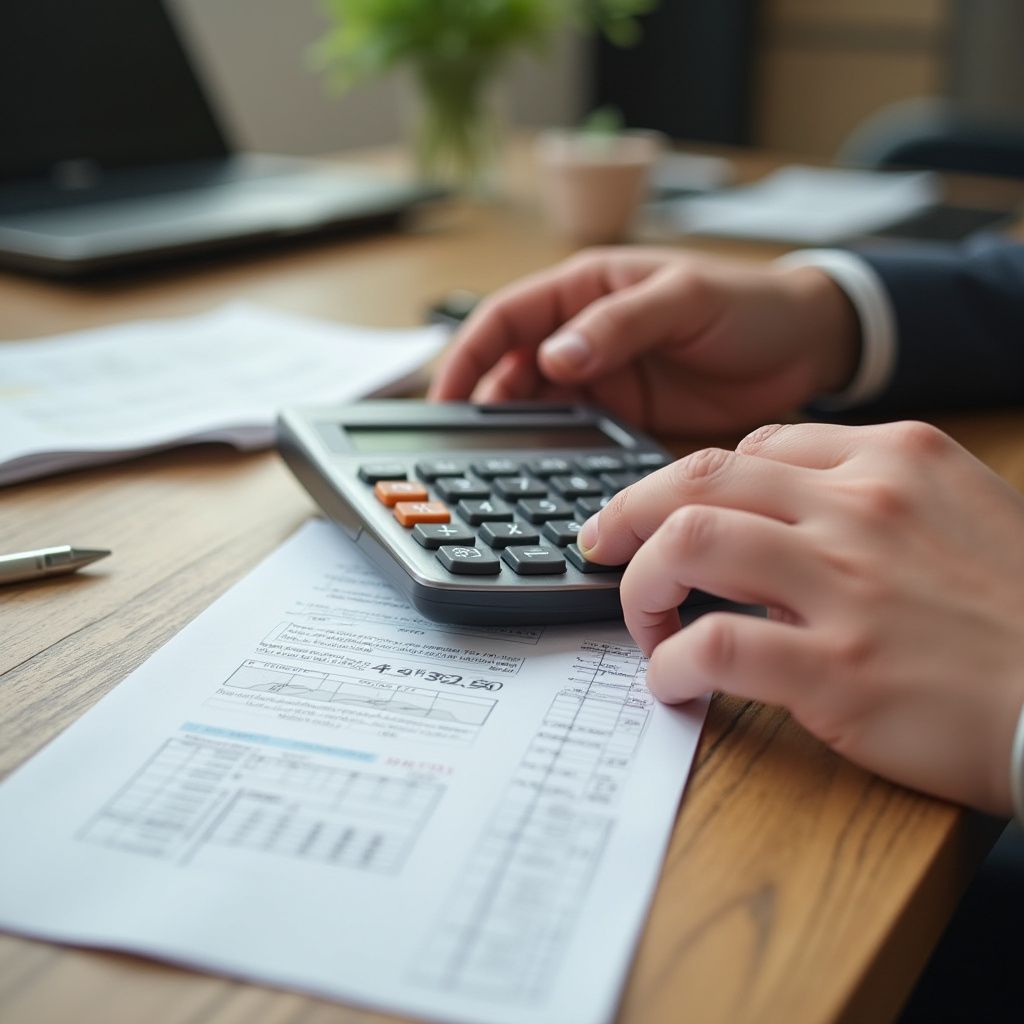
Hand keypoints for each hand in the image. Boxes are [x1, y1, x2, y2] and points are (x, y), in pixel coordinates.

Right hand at [429, 248, 859, 434]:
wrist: (807, 347)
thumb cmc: (748, 303)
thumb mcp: (684, 299)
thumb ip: (619, 324)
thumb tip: (552, 358)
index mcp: (585, 291)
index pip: (505, 319)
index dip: (468, 355)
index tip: (444, 398)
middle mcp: (582, 336)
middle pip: (510, 370)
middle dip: (484, 404)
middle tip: (466, 448)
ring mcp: (602, 381)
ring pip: (538, 408)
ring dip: (518, 434)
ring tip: (499, 468)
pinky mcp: (624, 418)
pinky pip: (576, 437)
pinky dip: (557, 455)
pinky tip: (548, 477)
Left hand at [577, 421, 1023, 814]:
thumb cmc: (1021, 614)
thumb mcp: (961, 513)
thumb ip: (873, 495)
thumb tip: (776, 509)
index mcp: (896, 458)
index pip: (752, 448)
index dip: (689, 483)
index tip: (662, 515)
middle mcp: (865, 505)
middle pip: (699, 477)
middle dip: (630, 511)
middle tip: (603, 544)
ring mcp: (848, 584)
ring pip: (689, 542)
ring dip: (639, 583)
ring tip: (641, 620)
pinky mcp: (839, 670)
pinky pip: (715, 645)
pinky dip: (672, 663)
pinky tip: (673, 682)